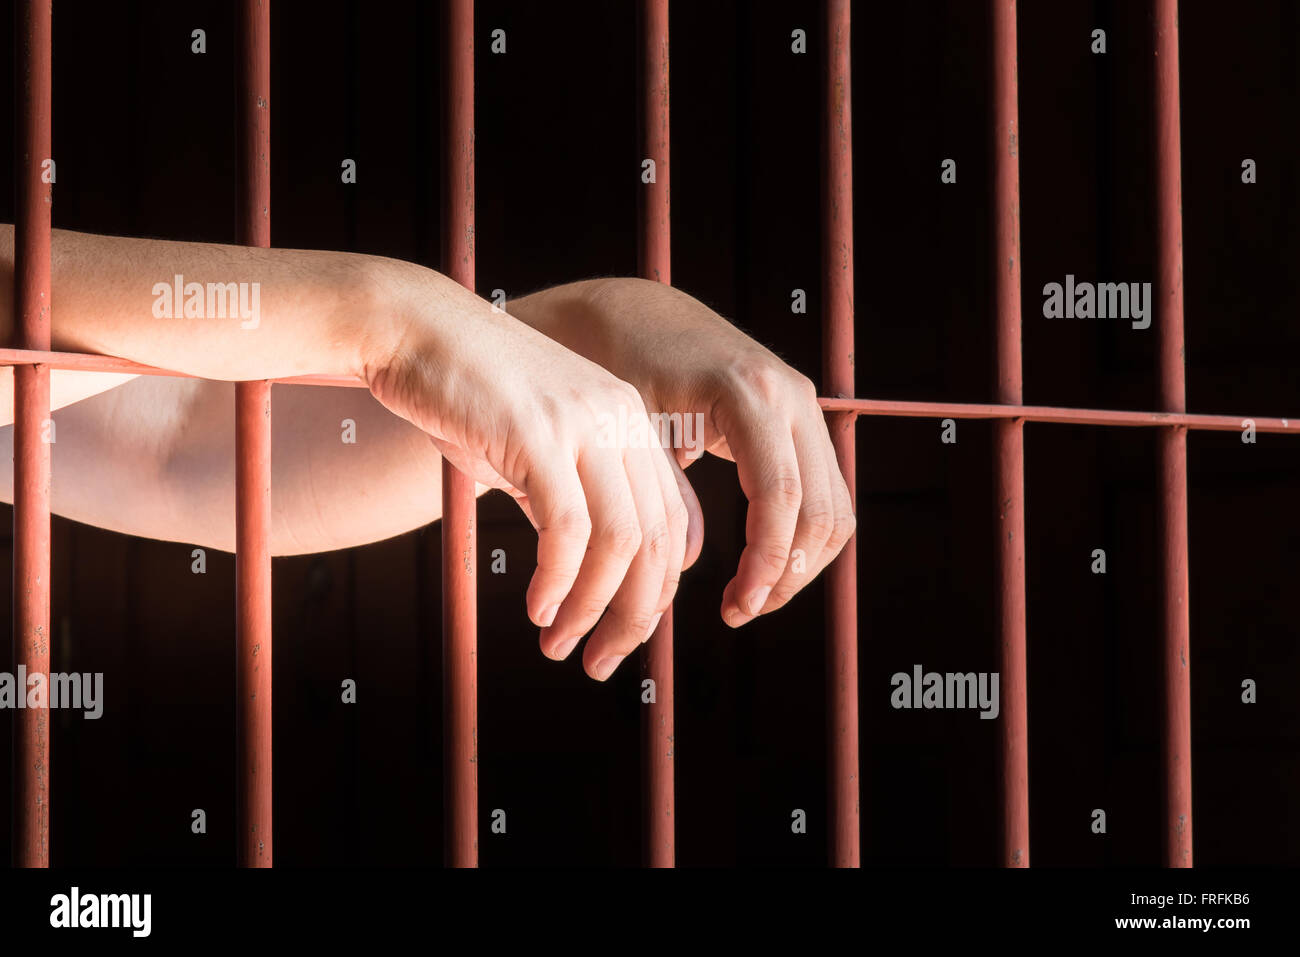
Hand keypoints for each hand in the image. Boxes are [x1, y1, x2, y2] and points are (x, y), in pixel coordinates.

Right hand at [364, 263, 701, 679]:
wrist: (413, 328)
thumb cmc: (466, 393)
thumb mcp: (535, 448)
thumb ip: (571, 499)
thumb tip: (591, 574)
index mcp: (630, 421)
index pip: (670, 525)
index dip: (654, 593)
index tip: (622, 636)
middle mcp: (620, 419)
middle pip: (656, 542)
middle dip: (633, 616)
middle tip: (598, 662)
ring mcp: (584, 423)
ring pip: (620, 542)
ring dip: (593, 609)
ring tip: (559, 645)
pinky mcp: (539, 434)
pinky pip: (568, 530)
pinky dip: (558, 583)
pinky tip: (537, 609)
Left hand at [510, 277, 854, 627]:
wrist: (631, 314)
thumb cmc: (617, 365)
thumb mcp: (632, 425)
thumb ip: (666, 489)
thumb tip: (693, 559)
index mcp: (751, 392)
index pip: (782, 497)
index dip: (766, 562)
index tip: (736, 608)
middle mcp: (792, 395)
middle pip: (821, 510)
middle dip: (787, 573)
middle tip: (740, 611)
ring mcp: (802, 406)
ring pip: (833, 508)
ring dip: (800, 563)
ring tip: (748, 598)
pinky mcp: (798, 422)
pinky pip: (822, 493)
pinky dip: (800, 538)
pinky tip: (758, 567)